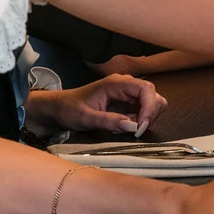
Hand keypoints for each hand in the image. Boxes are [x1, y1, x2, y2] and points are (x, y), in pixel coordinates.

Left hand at [31, 74, 167, 135]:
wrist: (60, 108)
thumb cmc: (70, 109)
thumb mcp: (85, 118)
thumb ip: (108, 121)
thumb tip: (132, 126)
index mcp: (116, 83)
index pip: (146, 89)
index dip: (149, 108)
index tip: (141, 127)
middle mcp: (125, 85)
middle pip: (153, 95)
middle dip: (149, 114)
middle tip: (135, 131)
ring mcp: (127, 93)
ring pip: (152, 103)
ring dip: (145, 118)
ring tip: (127, 128)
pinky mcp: (127, 102)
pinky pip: (143, 110)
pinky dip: (140, 121)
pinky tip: (124, 126)